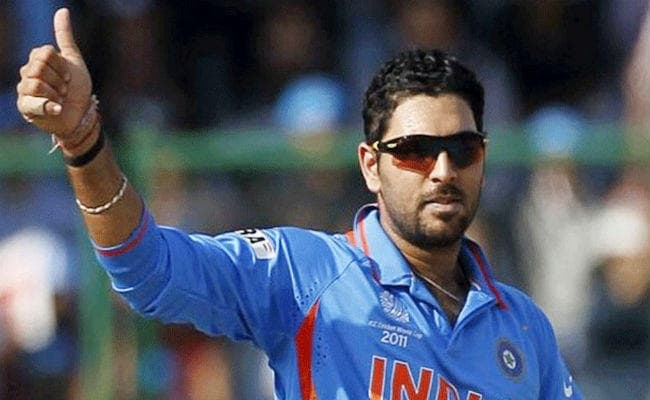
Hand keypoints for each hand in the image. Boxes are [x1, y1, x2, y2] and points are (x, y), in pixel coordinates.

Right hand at [16, 8, 92, 139]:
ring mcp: (24, 91)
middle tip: (64, 89)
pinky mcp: (26, 108)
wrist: (82, 115)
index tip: (68, 77)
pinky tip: (58, 108)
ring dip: (55, 93)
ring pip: (35, 84)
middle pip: (39, 67)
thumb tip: (62, 10)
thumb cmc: (77, 89)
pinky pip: (33, 102)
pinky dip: (50, 106)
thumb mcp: (74, 61)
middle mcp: (27, 74)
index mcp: (37, 61)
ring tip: (60, 99)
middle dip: (59, 80)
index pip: (45, 53)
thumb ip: (65, 37)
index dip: (61, 66)